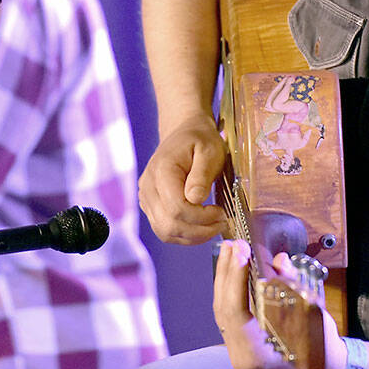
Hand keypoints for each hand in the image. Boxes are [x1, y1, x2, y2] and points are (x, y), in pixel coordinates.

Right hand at [137, 112, 227, 243]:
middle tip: (221, 222)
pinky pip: (164, 230)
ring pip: (165, 232)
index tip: (221, 212)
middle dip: (199, 231)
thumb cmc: (200, 140)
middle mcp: (148, 186)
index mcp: (162, 171)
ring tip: (214, 225)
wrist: (184, 132)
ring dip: (192, 236)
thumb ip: (202, 175)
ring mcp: (146, 198)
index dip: (201, 218)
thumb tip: (196, 200)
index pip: (176, 209)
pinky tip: (202, 225)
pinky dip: (185, 234)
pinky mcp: (150, 206)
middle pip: (168, 225)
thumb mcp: (210, 151)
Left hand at [213, 239, 344, 368]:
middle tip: (235, 244)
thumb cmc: (320, 348)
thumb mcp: (312, 317)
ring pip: (222, 308)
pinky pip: (229, 311)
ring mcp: (237, 349)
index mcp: (256, 354)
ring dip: (225, 276)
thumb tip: (279, 260)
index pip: (236, 311)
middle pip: (223, 307)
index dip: (236, 279)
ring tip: (230, 249)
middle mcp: (241, 354)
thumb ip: (292, 288)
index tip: (242, 253)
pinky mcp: (239, 340)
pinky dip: (229, 288)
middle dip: (227, 272)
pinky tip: (233, 268)